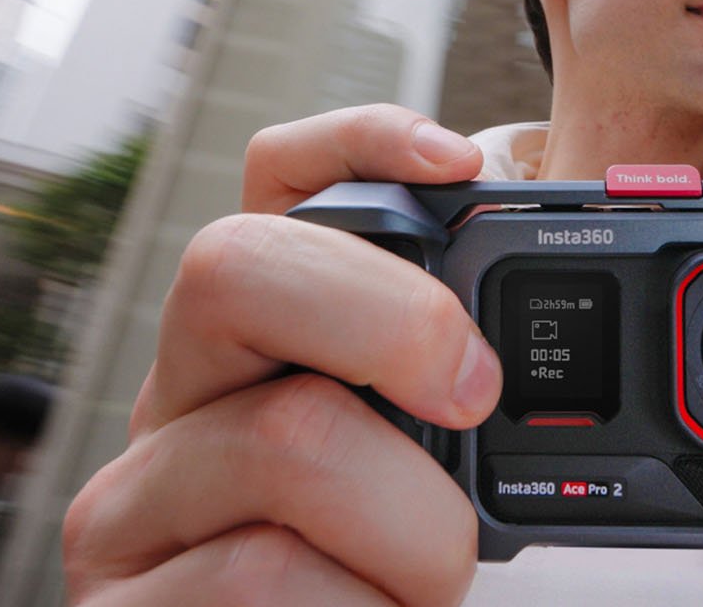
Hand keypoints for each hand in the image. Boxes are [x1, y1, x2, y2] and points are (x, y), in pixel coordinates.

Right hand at [62, 105, 500, 605]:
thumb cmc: (380, 584)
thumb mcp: (433, 468)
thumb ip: (463, 398)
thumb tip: (580, 339)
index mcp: (263, 349)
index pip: (273, 187)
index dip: (355, 143)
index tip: (459, 162)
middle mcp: (179, 401)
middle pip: (233, 266)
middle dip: (389, 315)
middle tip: (471, 393)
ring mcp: (134, 502)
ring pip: (285, 440)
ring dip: (415, 533)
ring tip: (422, 584)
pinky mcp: (122, 603)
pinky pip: (264, 575)